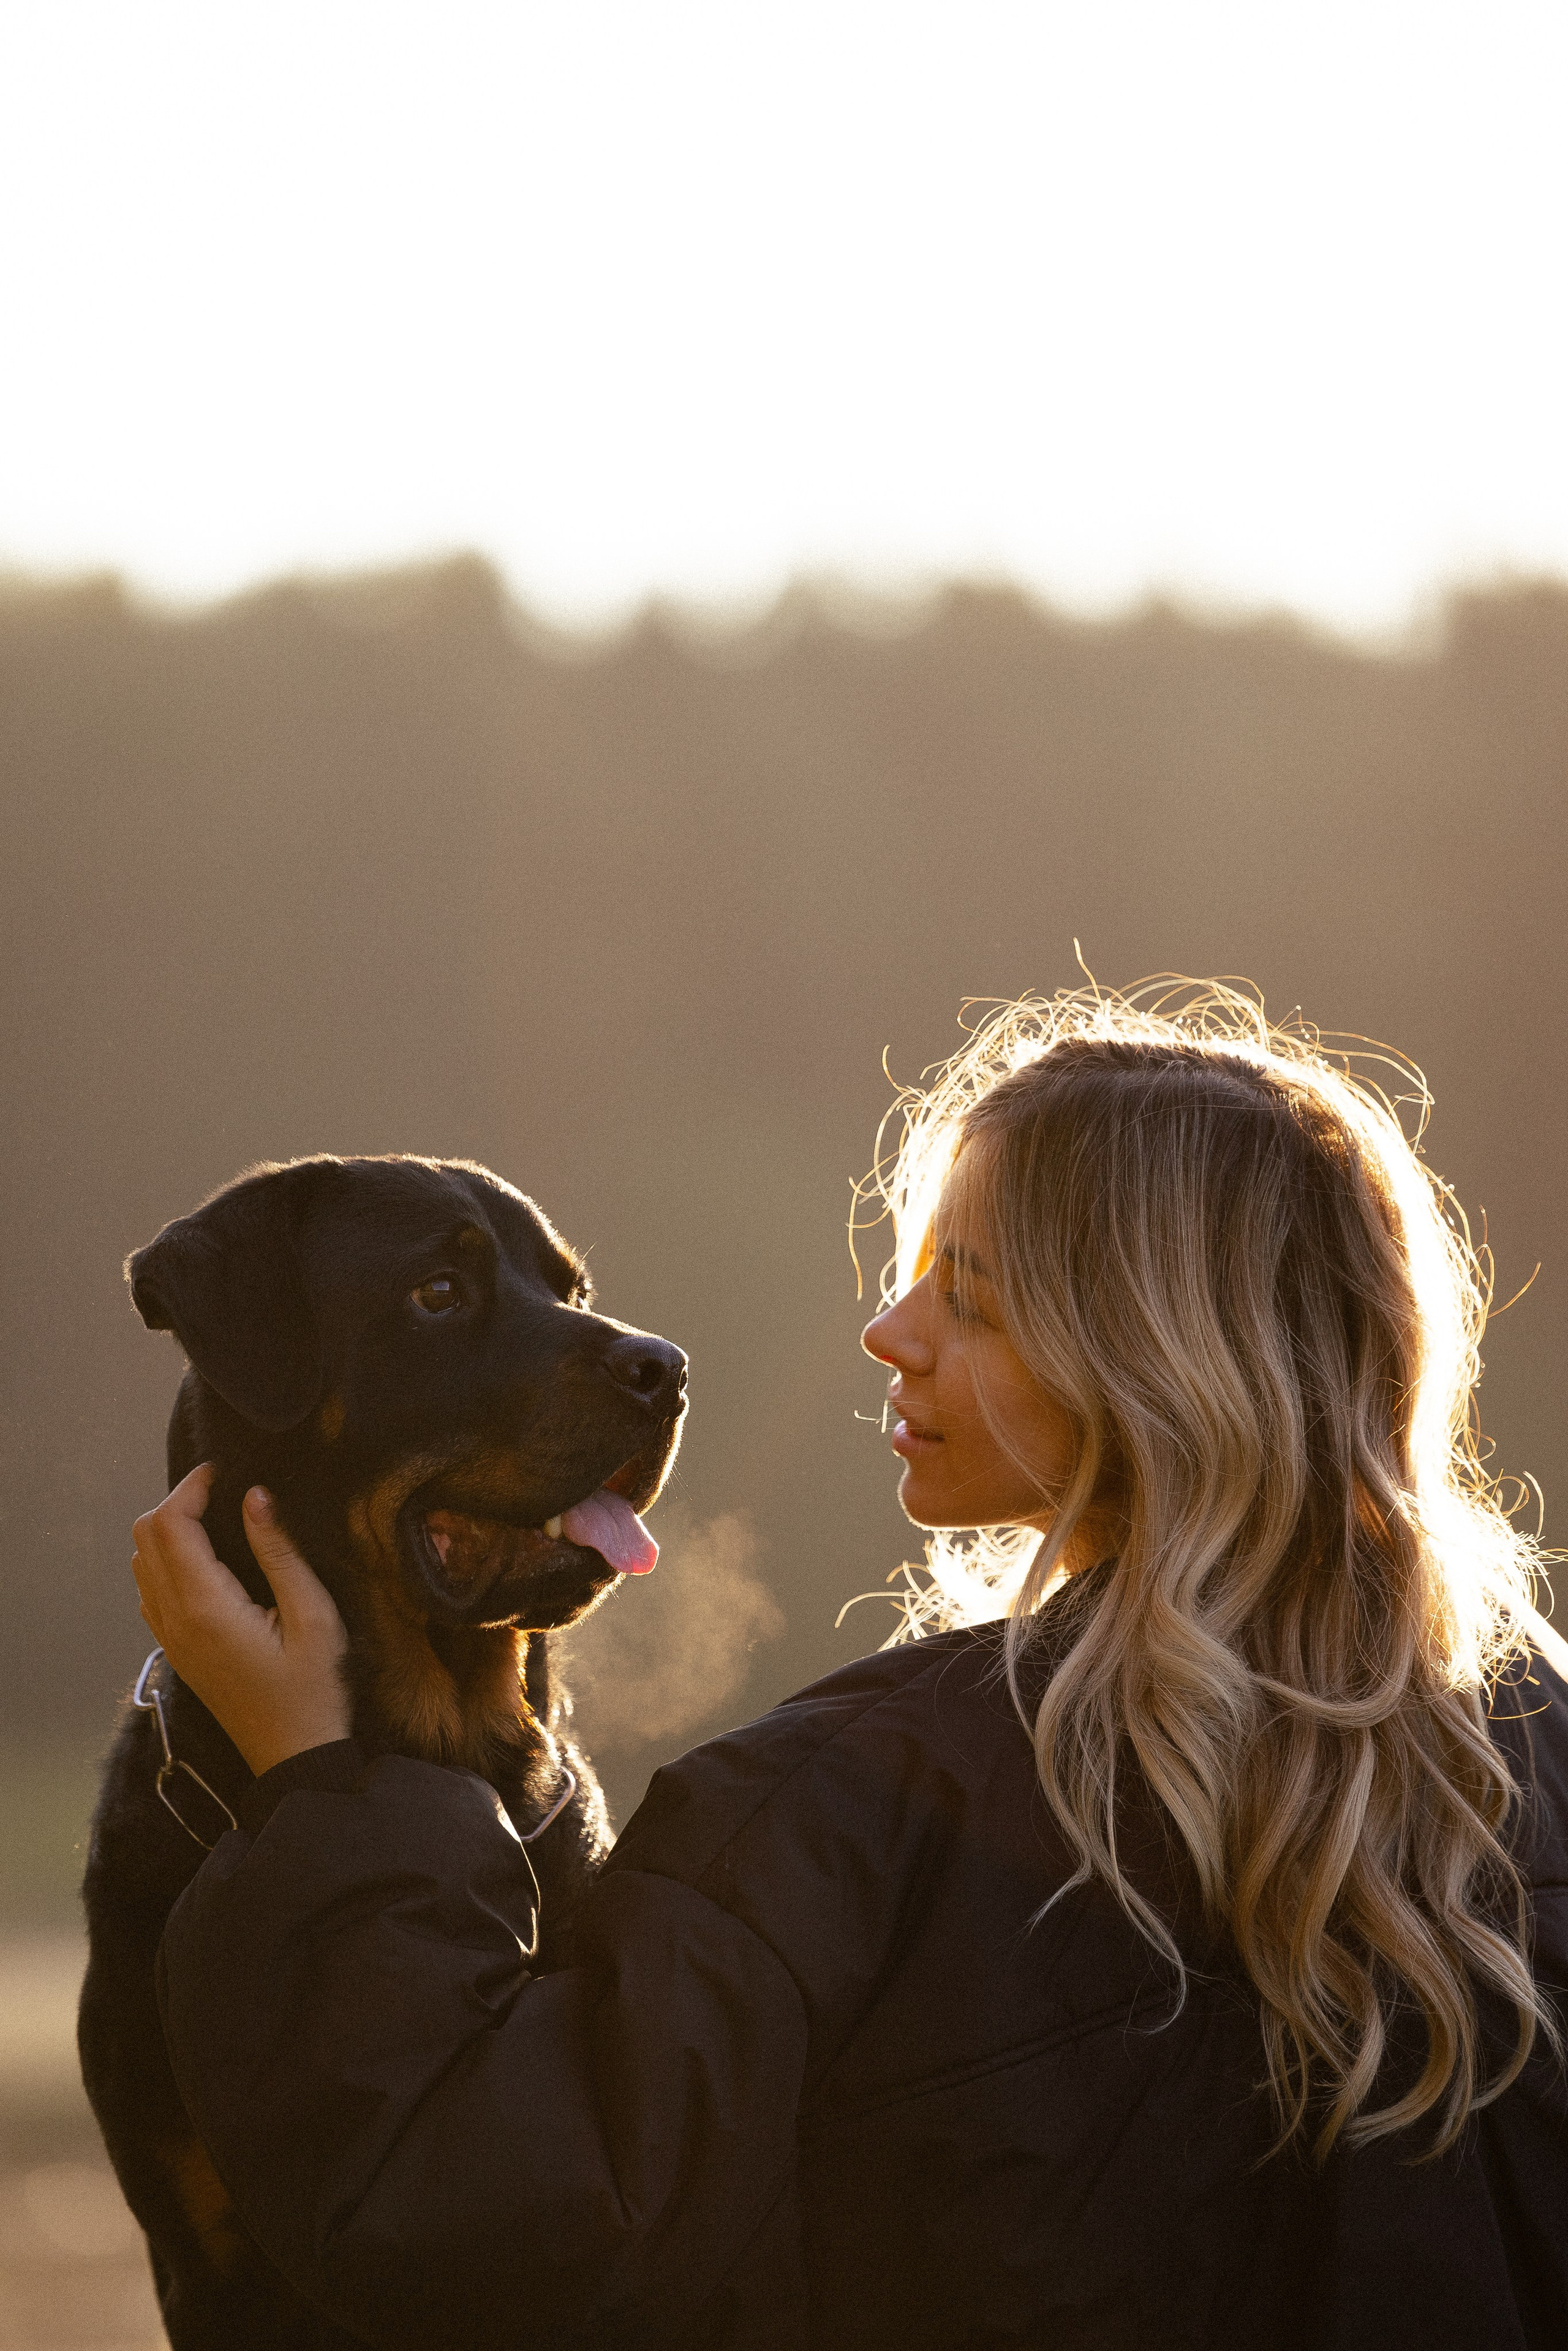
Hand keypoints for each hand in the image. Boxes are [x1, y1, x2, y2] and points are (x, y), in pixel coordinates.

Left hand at [132, 1465, 351, 1775]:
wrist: (294, 1755)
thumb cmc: (314, 1690)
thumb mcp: (314, 1616)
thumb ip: (280, 1553)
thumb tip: (255, 1497)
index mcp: (207, 1608)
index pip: (170, 1525)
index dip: (191, 1487)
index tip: (226, 1472)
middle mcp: (176, 1621)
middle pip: (145, 1537)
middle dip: (177, 1502)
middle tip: (223, 1491)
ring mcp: (170, 1638)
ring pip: (142, 1562)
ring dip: (169, 1531)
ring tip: (218, 1520)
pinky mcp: (177, 1650)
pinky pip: (151, 1590)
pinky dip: (168, 1561)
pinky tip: (209, 1561)